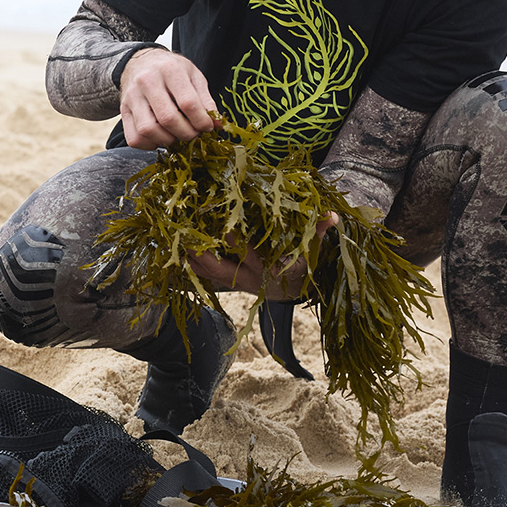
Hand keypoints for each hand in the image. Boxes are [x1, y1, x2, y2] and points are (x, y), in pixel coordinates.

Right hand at [120, 47, 219, 148]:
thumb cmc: (171, 71)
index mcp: (170, 70)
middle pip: (167, 118)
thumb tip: (217, 124)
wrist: (141, 62)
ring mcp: (132, 97)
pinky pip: (134, 138)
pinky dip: (150, 145)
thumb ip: (206, 100)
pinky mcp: (123, 110)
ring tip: (178, 136)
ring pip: (148, 130)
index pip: (188, 103)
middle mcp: (147, 82)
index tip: (208, 127)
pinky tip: (161, 138)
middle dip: (186, 134)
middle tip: (194, 134)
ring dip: (168, 141)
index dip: (202, 121)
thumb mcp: (193, 76)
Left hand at [189, 213, 338, 298]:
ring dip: (190, 259)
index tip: (223, 225)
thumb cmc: (301, 266)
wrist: (292, 291)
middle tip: (185, 233)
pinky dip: (191, 265)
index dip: (235, 241)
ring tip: (173, 240)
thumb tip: (333, 215)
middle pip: (220, 268)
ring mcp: (236, 282)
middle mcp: (248, 278)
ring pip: (208, 274)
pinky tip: (175, 251)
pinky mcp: (228, 282)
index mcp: (268, 269)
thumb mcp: (311, 251)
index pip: (249, 254)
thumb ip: (319, 232)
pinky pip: (204, 277)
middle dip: (203, 253)